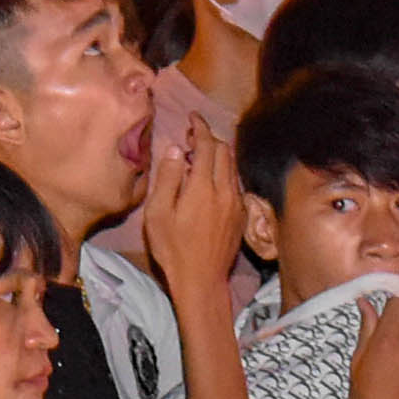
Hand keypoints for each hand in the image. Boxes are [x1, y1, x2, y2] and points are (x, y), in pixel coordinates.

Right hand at [138, 118, 246, 295]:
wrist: (201, 280)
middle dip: (209, 138)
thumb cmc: (173, 248)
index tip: (192, 118)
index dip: (199, 128)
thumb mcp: (158, 213)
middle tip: (191, 136)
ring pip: (232, 167)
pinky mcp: (240, 216)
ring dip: (218, 154)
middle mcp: (225, 191)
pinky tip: (210, 182)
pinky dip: (223, 172)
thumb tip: (177, 149)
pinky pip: (234, 183)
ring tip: (198, 157)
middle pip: (224, 151)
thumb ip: (168, 178)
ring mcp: (236, 204)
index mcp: (203, 187)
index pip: (207, 146)